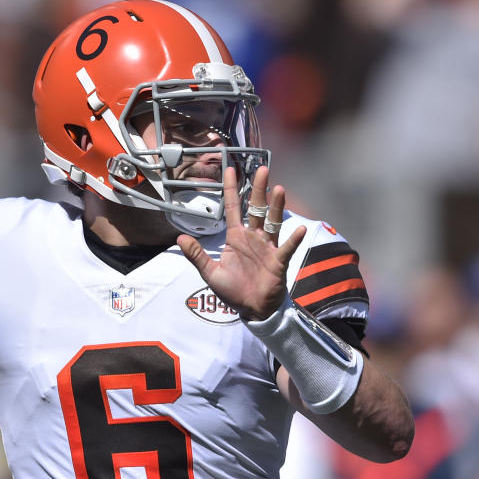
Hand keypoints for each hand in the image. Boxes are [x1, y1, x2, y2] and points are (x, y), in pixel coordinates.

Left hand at [177, 166, 305, 320]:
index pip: (233, 207)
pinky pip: (286, 248)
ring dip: (276, 207)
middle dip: (259, 189)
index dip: (232, 189)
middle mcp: (253, 237)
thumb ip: (197, 255)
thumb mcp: (211, 272)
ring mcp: (267, 247)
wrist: (252, 309)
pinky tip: (298, 229)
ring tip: (279, 189)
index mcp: (236, 237)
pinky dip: (292, 240)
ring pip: (272, 222)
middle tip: (262, 169)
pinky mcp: (278, 261)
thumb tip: (179, 239)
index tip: (230, 169)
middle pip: (256, 208)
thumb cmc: (233, 290)